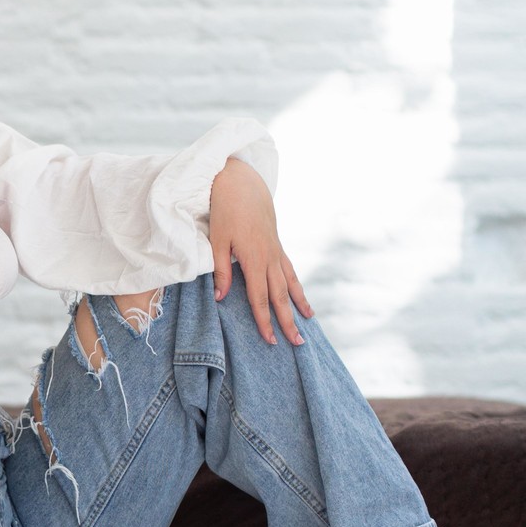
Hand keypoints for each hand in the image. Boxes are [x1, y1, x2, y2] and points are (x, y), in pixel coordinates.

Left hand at [209, 157, 313, 346]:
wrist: (242, 183)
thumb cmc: (225, 210)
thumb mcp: (217, 240)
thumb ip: (221, 270)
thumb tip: (221, 297)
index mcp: (254, 259)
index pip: (260, 298)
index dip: (264, 321)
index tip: (270, 340)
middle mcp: (270, 258)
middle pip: (281, 296)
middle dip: (288, 321)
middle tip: (297, 343)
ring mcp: (276, 251)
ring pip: (291, 283)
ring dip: (299, 305)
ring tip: (308, 323)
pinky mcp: (277, 245)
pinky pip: (290, 270)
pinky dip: (297, 286)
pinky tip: (301, 296)